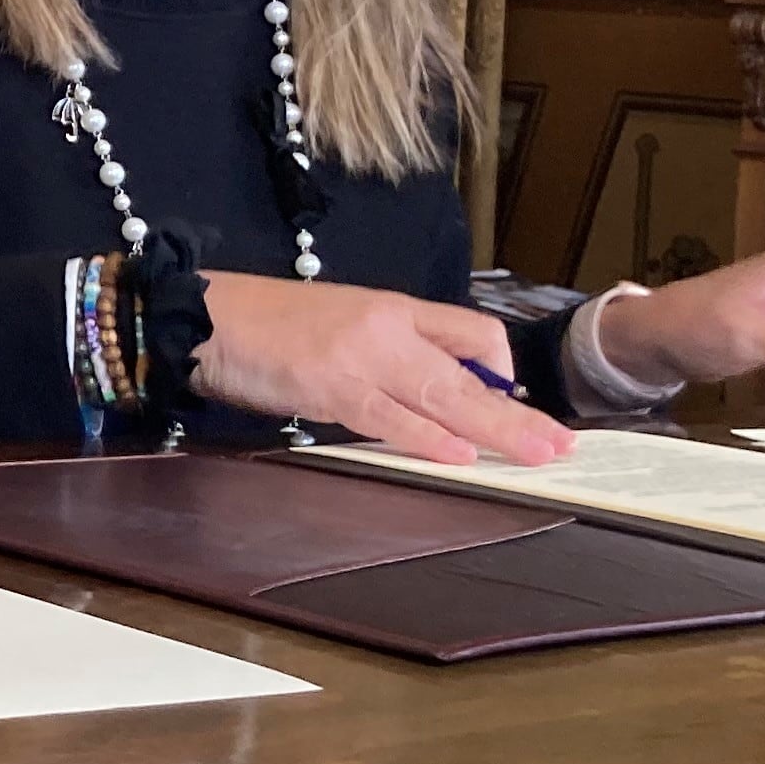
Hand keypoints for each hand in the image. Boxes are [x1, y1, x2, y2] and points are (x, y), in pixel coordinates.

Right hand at [190, 271, 572, 466]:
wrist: (204, 315)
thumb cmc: (266, 324)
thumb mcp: (340, 324)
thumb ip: (386, 353)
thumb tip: (426, 392)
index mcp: (392, 309)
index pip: (472, 332)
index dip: (501, 369)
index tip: (510, 401)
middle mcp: (387, 327)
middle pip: (471, 371)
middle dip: (518, 412)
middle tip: (560, 444)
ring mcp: (361, 357)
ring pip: (444, 397)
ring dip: (495, 430)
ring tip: (535, 455)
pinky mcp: (330, 386)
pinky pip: (391, 418)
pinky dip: (428, 438)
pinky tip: (460, 454)